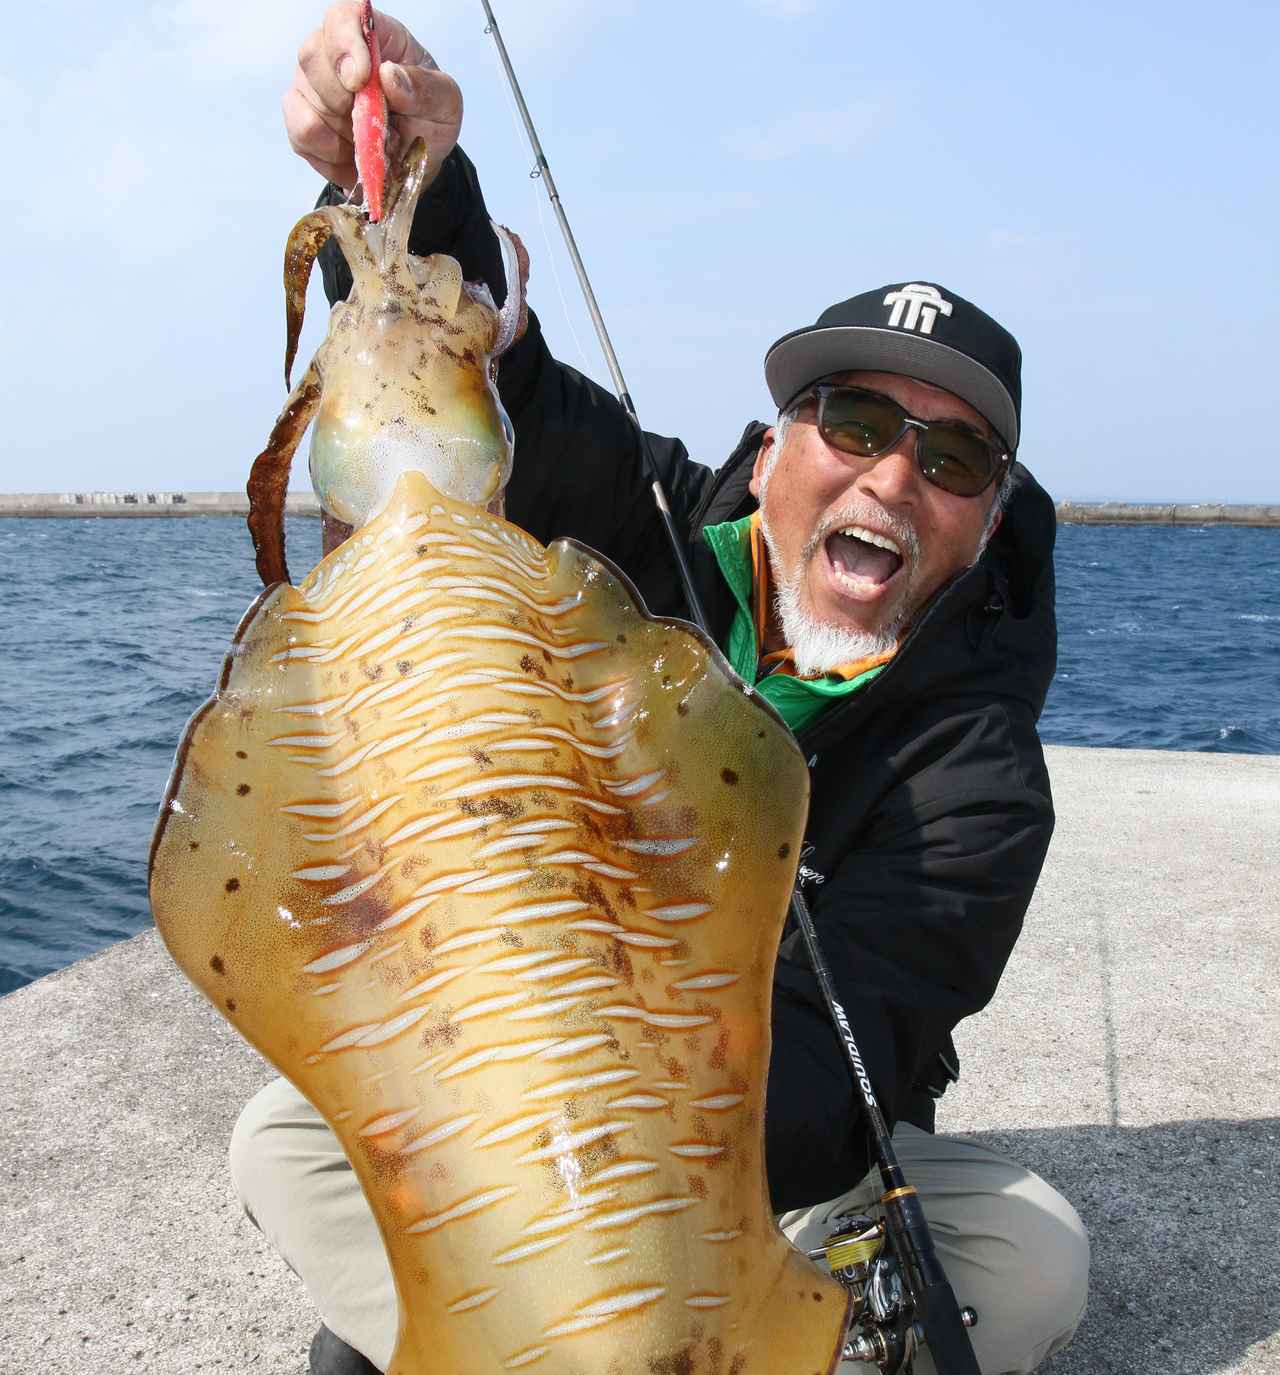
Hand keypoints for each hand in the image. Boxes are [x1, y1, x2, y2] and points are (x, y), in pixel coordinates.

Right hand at [284, 5, 462, 190]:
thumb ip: (425, 88)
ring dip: (343, 133)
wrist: (417, 160)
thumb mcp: (446, 103)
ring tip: (372, 141)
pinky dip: (332, 154)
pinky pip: (302, 136)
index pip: (342, 18)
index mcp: (372, 36)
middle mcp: (332, 53)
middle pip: (312, 57)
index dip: (345, 45)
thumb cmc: (429, 120)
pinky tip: (354, 155)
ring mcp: (312, 86)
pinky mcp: (302, 121)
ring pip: (305, 103)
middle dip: (342, 99)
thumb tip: (389, 75)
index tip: (361, 79)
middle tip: (376, 122)